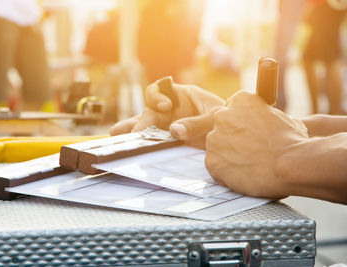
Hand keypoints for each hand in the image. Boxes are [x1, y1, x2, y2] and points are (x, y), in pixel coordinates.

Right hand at [110, 80, 224, 148]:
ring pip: (143, 127)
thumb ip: (198, 123)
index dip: (157, 96)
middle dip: (140, 122)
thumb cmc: (225, 117)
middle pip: (148, 111)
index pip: (160, 89)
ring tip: (115, 137)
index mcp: (180, 95)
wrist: (232, 133)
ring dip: (130, 132)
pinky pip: (150, 141)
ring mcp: (166, 126)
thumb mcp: (215, 117)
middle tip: (136, 134)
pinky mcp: (166, 140)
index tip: (165, 107)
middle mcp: (168, 109)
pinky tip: (126, 148)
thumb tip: (175, 132)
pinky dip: (139, 144)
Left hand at [205, 91, 308, 197]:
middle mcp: (222, 115)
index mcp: (240, 100)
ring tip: (250, 164)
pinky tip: (244, 175)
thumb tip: (264, 121)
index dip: (242, 122)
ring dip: (229, 155)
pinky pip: (216, 166)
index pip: (233, 108)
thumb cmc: (291, 141)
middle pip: (222, 127)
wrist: (288, 165)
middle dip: (234, 138)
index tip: (251, 133)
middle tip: (251, 151)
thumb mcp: (282, 117)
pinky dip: (226, 172)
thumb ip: (265, 116)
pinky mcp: (211, 161)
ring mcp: (214, 138)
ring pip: (218, 147)